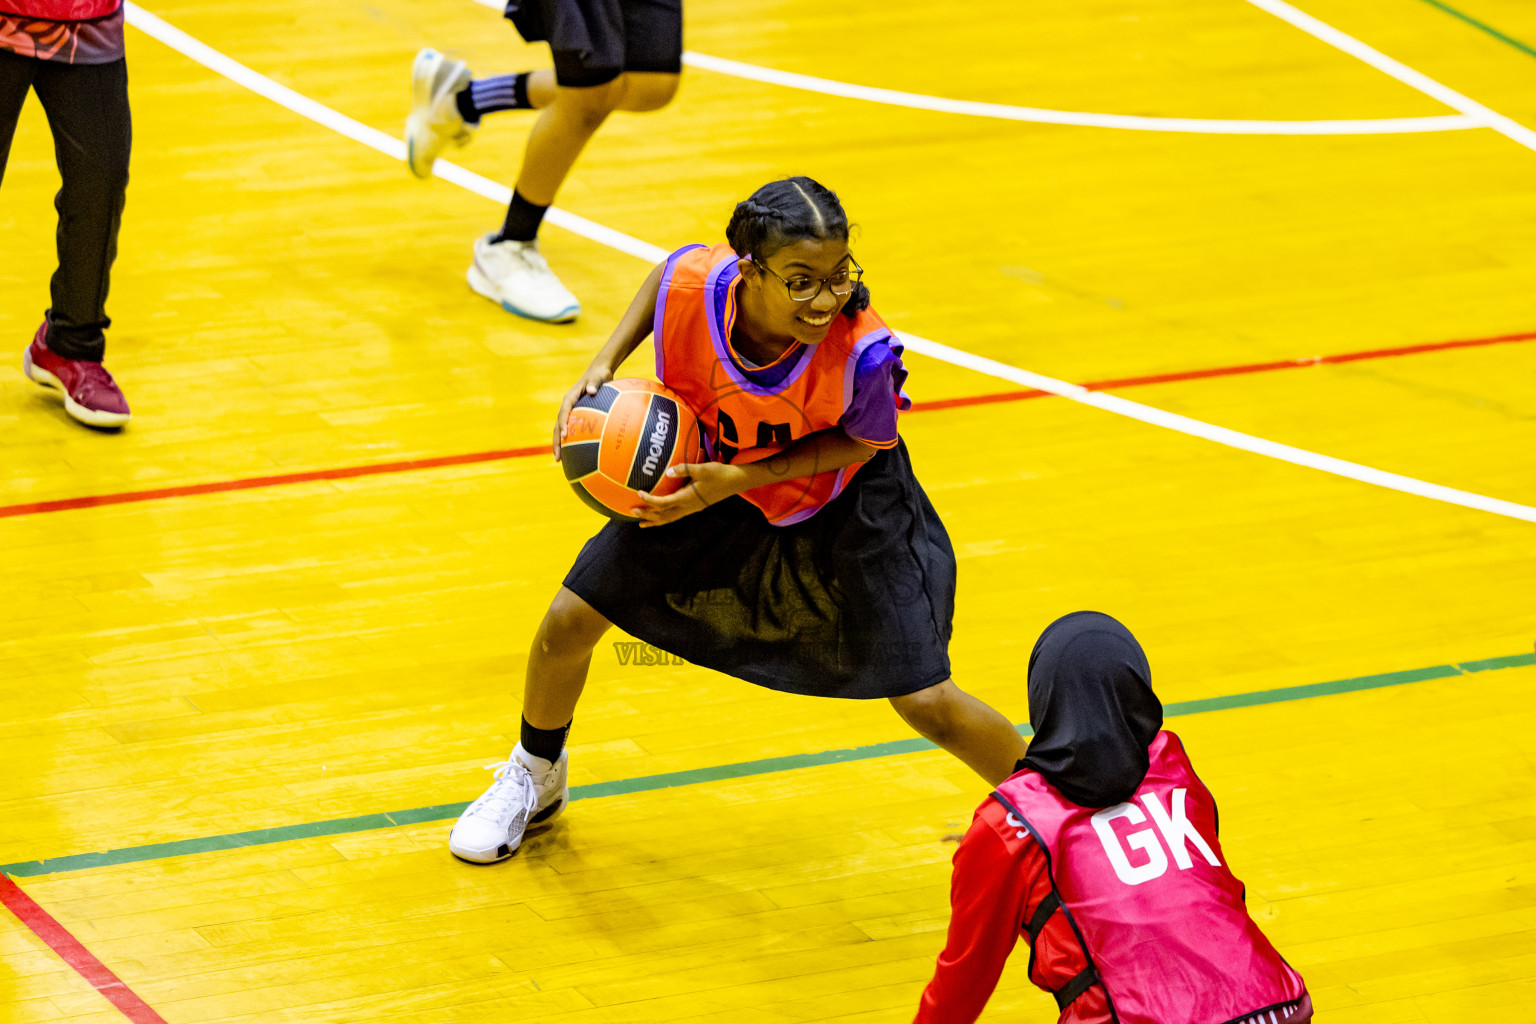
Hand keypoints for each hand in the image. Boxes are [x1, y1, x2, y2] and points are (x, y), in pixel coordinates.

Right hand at [553, 366, 614, 459]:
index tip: (566, 435)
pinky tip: (575, 454)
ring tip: (560, 460)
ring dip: (559, 444)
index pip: (564, 412)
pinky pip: (571, 430)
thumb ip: (594, 383)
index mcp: (570, 398)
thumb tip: (592, 390)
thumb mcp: (598, 377)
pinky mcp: (576, 416)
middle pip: (558, 426)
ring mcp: (570, 412)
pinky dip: (570, 441)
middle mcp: (567, 406)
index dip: (563, 424)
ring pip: (562, 430)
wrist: (598, 372)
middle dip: (556, 442)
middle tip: (557, 457)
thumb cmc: (599, 375)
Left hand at [633, 462, 749, 527]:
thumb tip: (667, 471)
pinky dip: (665, 518)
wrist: (735, 481)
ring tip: (642, 523)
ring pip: (669, 518)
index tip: (638, 493)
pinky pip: (675, 516)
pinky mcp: (695, 507)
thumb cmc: (719, 473)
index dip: (649, 500)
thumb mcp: (702, 468)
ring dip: (655, 521)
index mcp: (687, 498)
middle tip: (632, 512)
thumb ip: (684, 469)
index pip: (663, 503)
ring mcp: (691, 509)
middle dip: (648, 515)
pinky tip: (661, 517)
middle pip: (663, 515)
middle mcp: (688, 507)